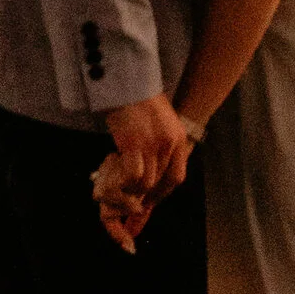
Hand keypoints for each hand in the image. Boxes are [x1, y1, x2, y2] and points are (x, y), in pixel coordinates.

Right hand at [90, 92, 189, 252]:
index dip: (161, 195)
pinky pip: (133, 177)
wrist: (126, 77)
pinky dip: (125, 186)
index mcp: (178, 138)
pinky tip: (116, 183)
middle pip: (162, 185)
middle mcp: (170, 144)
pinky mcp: (134, 144)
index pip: (176, 178)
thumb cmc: (137, 98)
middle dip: (146, 203)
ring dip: (133, 194)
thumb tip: (149, 168)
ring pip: (147, 185)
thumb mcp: (158, 121)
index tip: (149, 206)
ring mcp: (153, 144)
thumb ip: (158, 143)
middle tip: (132, 215)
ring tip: (120, 194)